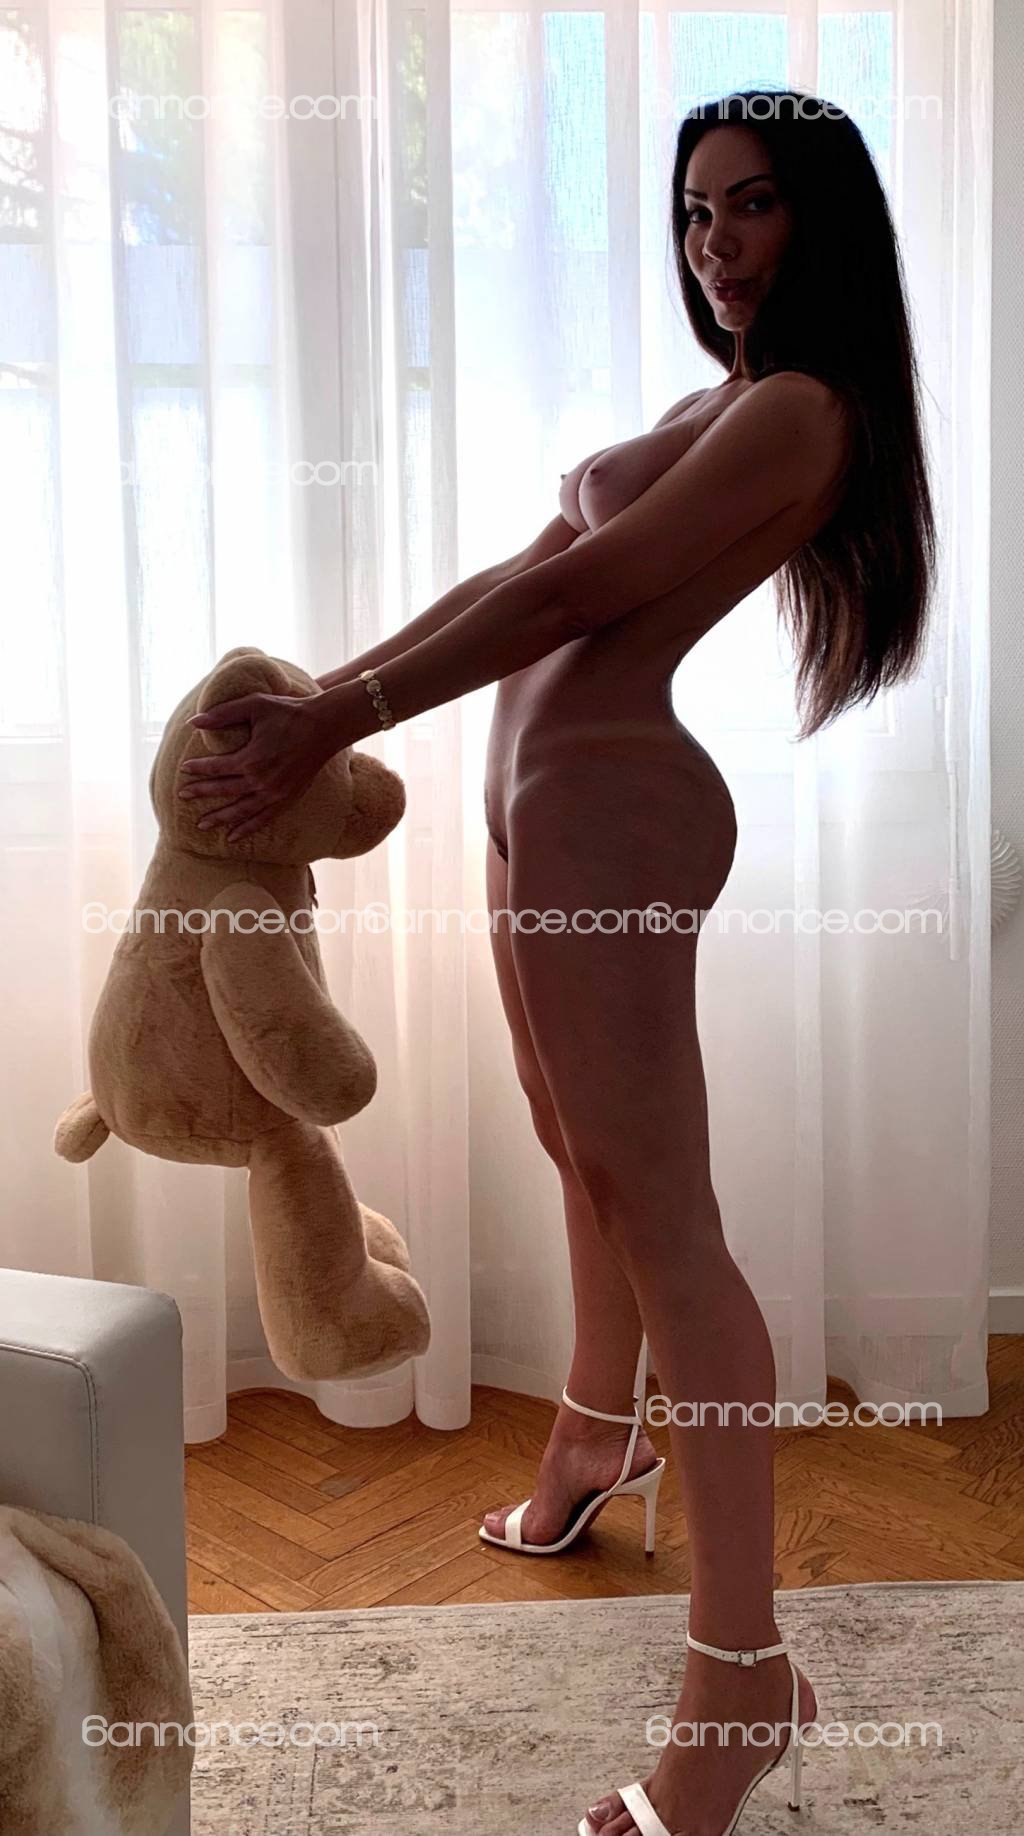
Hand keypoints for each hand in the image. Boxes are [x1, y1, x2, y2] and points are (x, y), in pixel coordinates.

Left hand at [177, 691, 339, 839]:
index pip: (217, 768)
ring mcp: (275, 793)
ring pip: (241, 810)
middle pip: (224, 790)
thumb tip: (193, 721)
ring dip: (220, 818)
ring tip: (202, 824)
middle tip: (183, 796)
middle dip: (202, 793)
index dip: (198, 769)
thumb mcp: (254, 705)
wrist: (324, 727)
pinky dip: (247, 828)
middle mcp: (261, 781)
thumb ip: (223, 714)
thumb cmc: (289, 712)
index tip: (184, 769)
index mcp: (252, 759)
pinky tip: (233, 836)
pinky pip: (263, 818)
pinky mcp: (287, 798)